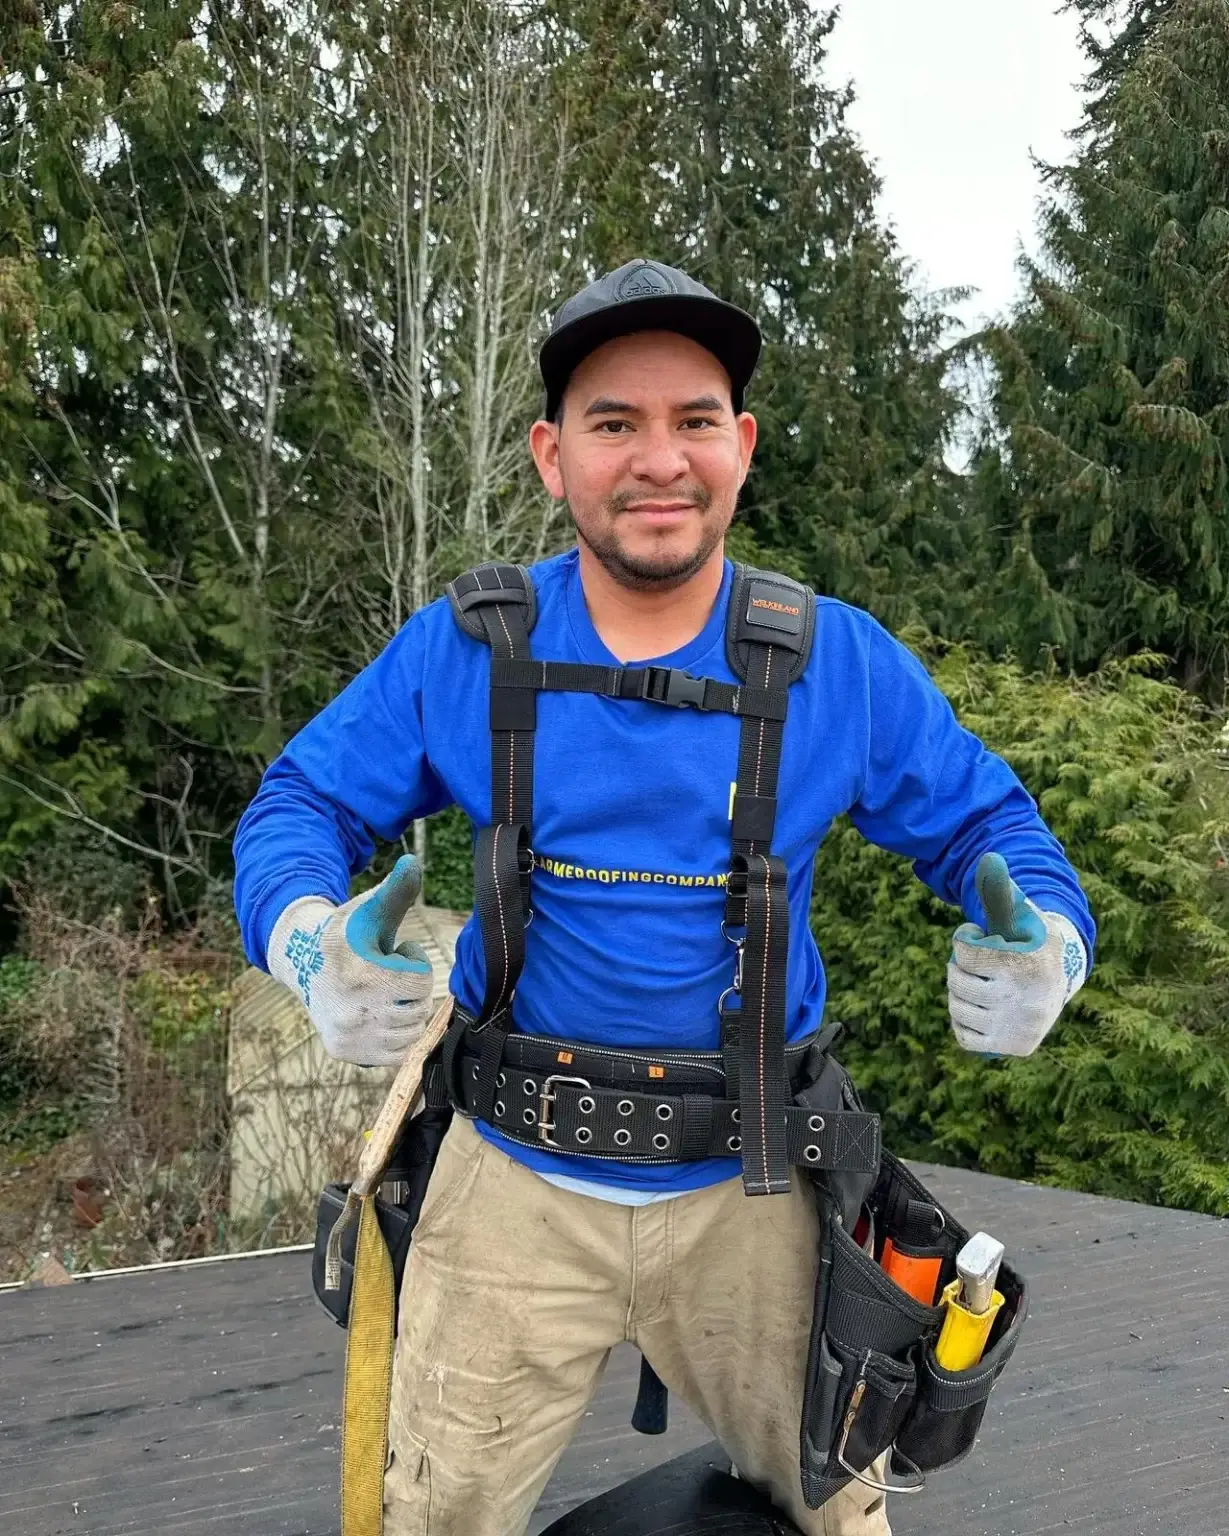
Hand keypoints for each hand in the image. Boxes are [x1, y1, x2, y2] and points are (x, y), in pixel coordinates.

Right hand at [268, 855, 434, 1065]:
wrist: (305, 962)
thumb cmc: (347, 934)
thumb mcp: (369, 909)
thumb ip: (396, 890)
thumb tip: (414, 863)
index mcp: (362, 974)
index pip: (421, 980)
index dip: (412, 961)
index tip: (392, 952)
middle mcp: (352, 1011)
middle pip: (418, 1008)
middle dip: (409, 987)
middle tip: (385, 973)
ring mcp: (348, 1035)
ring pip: (411, 1033)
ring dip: (405, 1011)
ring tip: (381, 991)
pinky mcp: (345, 1052)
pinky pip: (396, 1053)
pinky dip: (395, 1035)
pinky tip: (377, 1012)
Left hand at [947, 852, 1086, 1057]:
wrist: (1060, 977)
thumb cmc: (1032, 938)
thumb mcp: (1021, 913)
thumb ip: (1001, 889)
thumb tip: (989, 858)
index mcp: (1022, 962)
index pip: (963, 950)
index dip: (966, 939)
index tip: (982, 936)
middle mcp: (1021, 998)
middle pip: (956, 980)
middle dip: (961, 967)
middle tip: (979, 963)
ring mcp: (1016, 1025)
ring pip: (957, 1007)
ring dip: (960, 993)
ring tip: (980, 983)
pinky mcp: (1012, 1046)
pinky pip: (964, 1036)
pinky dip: (965, 1021)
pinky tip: (981, 1007)